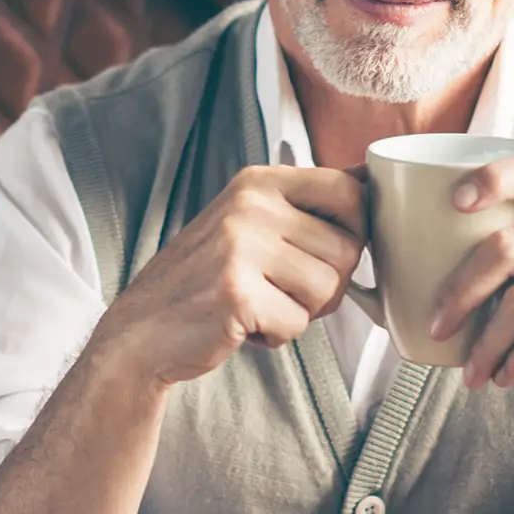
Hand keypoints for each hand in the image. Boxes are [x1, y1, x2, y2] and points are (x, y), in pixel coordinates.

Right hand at [93, 165, 365, 387]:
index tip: (326, 253)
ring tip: (259, 305)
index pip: (350, 191)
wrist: (141, 330)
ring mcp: (241, 246)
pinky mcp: (236, 292)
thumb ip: (305, 204)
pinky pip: (298, 323)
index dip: (355, 232)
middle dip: (327, 284)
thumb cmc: (206, 281)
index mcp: (258, 181)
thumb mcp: (250, 223)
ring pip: (328, 289)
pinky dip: (277, 335)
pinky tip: (244, 324)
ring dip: (301, 311)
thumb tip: (371, 178)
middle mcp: (250, 205)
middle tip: (283, 291)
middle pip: (347, 250)